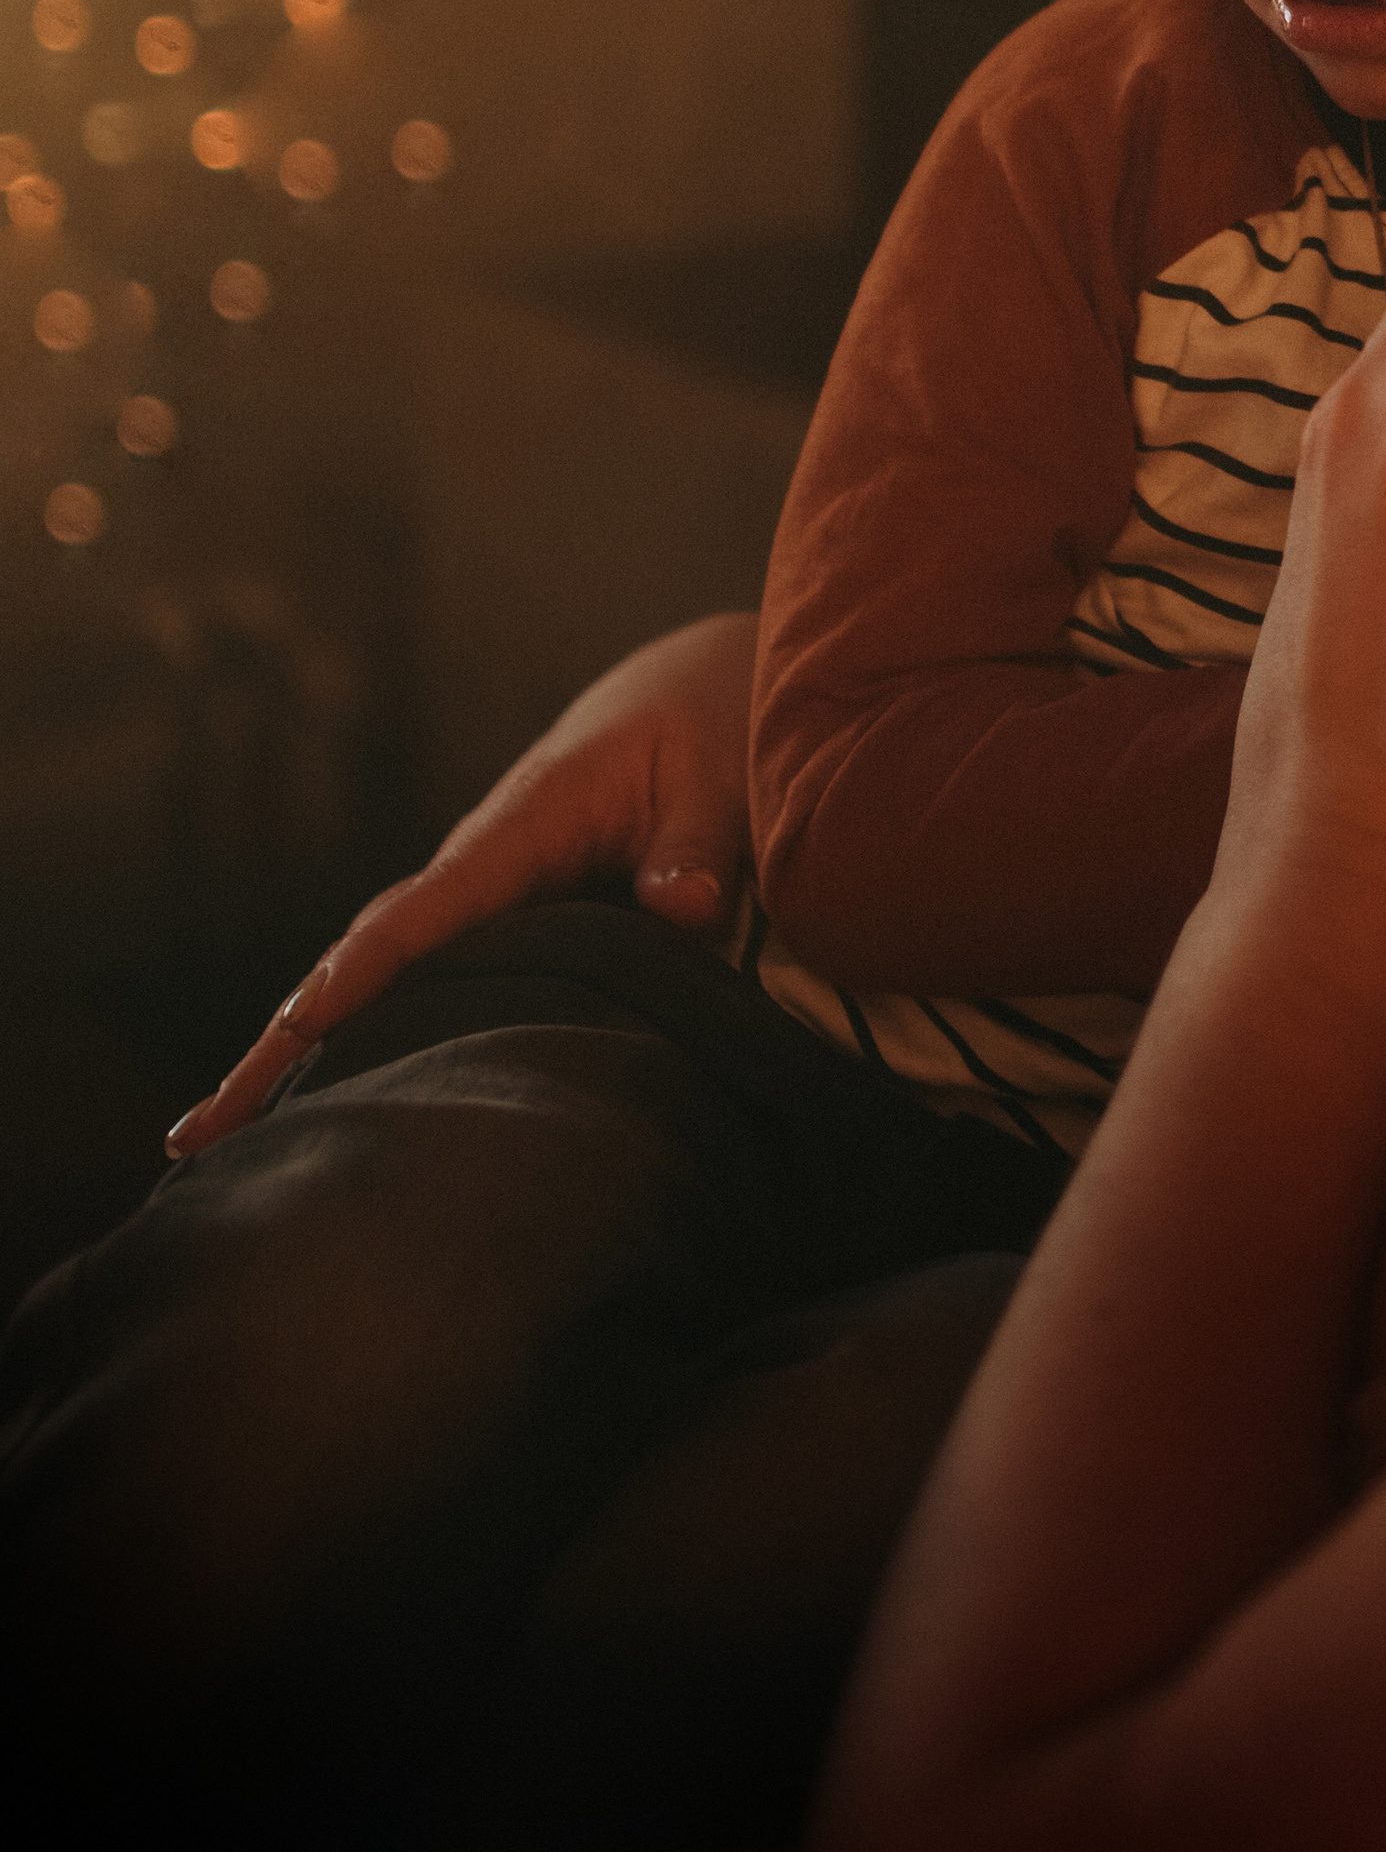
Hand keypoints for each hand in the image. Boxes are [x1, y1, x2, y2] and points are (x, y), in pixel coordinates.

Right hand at [164, 608, 759, 1155]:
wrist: (685, 699)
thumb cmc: (705, 734)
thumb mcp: (719, 775)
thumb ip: (698, 845)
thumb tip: (684, 909)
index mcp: (526, 824)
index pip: (432, 906)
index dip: (368, 967)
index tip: (303, 1022)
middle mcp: (480, 872)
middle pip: (364, 958)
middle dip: (282, 1041)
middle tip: (200, 1135)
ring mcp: (480, 910)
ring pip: (377, 987)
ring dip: (298, 1058)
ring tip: (211, 1152)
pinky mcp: (498, 936)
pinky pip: (420, 996)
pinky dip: (361, 1050)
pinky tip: (316, 1118)